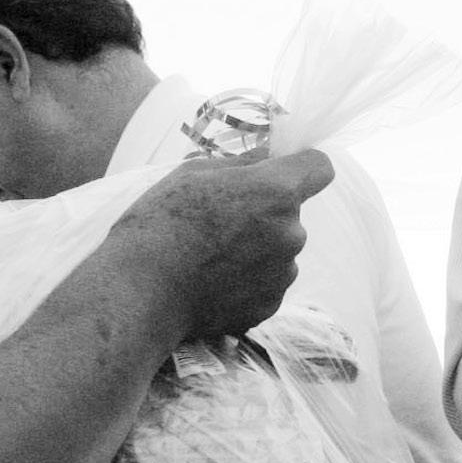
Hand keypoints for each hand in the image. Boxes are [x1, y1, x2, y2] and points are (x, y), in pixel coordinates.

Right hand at [101, 148, 335, 342]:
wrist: (141, 292)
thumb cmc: (160, 223)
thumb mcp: (193, 174)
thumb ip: (241, 163)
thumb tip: (267, 156)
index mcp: (275, 191)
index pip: (319, 167)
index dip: (302, 166)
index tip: (280, 171)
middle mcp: (291, 233)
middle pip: (292, 213)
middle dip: (266, 212)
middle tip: (221, 221)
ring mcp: (283, 274)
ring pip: (280, 251)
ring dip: (258, 249)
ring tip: (211, 257)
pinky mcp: (270, 306)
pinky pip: (268, 283)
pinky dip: (248, 281)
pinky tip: (213, 282)